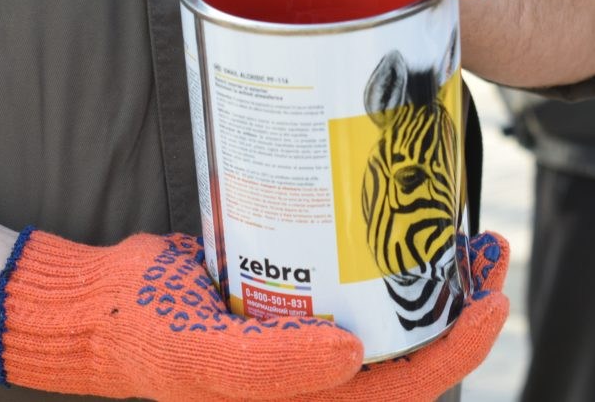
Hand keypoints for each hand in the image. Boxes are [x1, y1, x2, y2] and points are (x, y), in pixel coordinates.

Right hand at [0, 229, 508, 400]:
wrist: (105, 303)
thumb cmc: (148, 339)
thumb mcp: (203, 357)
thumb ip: (268, 365)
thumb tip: (352, 356)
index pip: (406, 388)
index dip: (456, 350)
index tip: (489, 301)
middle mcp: (319, 371)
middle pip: (411, 343)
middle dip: (459, 300)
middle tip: (487, 248)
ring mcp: (309, 328)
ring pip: (389, 306)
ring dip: (430, 270)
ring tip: (461, 226)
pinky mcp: (295, 289)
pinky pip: (353, 274)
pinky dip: (382, 249)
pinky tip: (394, 211)